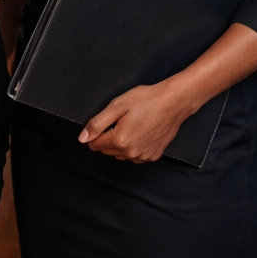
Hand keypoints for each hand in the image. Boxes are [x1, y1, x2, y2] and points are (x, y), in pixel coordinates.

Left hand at [80, 80, 198, 162]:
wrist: (173, 103)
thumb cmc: (146, 100)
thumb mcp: (117, 106)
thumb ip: (97, 123)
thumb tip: (83, 138)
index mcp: (120, 140)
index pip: (94, 144)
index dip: (96, 132)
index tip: (106, 121)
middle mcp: (131, 153)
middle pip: (106, 150)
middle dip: (107, 137)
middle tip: (119, 120)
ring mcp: (143, 156)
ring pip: (120, 154)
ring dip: (119, 144)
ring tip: (130, 125)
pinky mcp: (153, 156)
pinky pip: (134, 156)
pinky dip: (132, 147)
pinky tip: (139, 133)